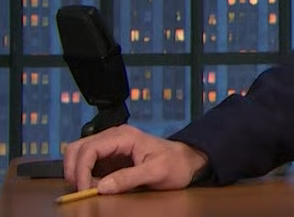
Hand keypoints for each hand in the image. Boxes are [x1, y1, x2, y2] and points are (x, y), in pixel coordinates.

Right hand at [62, 124, 208, 193]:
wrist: (187, 161)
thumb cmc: (176, 164)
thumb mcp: (156, 172)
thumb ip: (129, 178)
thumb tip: (101, 187)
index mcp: (124, 136)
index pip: (89, 148)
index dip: (80, 169)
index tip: (82, 189)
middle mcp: (114, 137)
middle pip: (77, 148)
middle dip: (74, 170)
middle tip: (81, 190)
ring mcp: (110, 145)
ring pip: (79, 154)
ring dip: (77, 172)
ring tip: (89, 188)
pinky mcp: (110, 156)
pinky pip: (87, 163)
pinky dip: (84, 175)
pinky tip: (95, 186)